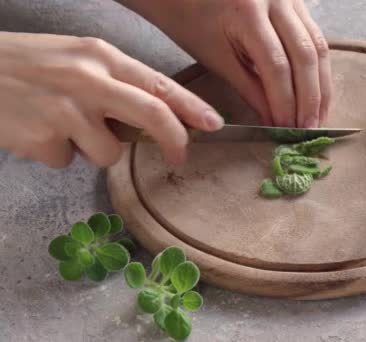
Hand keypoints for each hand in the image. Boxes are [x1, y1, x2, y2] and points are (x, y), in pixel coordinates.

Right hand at [0, 32, 223, 167]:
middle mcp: (88, 80)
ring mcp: (65, 109)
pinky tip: (36, 131)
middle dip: (174, 140)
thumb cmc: (28, 65)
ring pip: (109, 152)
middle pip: (152, 115)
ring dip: (91, 148)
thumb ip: (115, 84)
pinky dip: (57, 153)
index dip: (191, 107)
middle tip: (180, 156)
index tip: (213, 123)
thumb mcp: (76, 59)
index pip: (159, 83)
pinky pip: (68, 161)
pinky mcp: (43, 138)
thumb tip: (152, 120)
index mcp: (101, 56)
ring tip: (60, 125)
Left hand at [122, 0, 331, 127]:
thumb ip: (249, 89)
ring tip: (318, 116)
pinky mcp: (297, 2)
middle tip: (308, 128)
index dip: (285, 102)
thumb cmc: (192, 21)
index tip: (287, 129)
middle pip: (305, 55)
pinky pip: (316, 37)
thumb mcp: (217, 59)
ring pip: (319, 46)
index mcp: (248, 12)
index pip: (277, 65)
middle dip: (310, 98)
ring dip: (321, 86)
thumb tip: (275, 121)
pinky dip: (318, 68)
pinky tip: (317, 92)